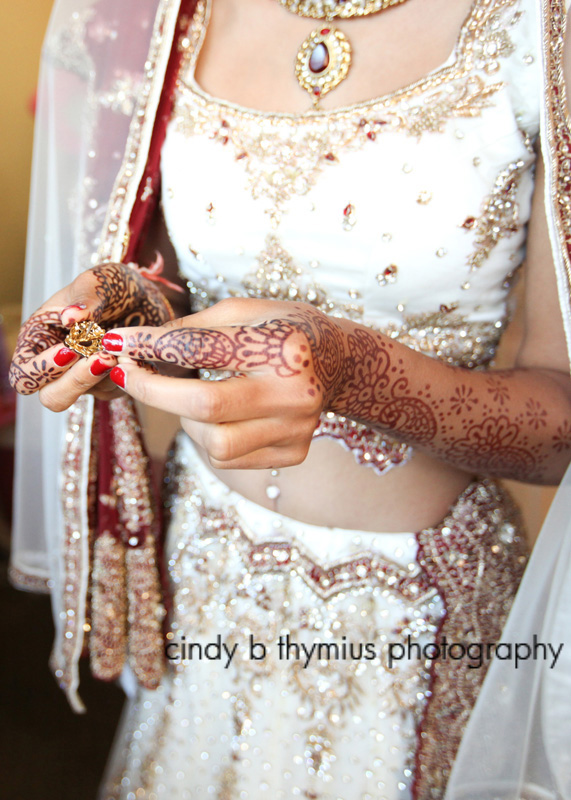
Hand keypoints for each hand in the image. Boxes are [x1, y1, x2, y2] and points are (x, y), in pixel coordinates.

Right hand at [9, 262, 173, 410]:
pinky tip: (133, 354)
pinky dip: (124, 375)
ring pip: (87, 396)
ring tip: (122, 348)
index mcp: (39, 338)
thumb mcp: (98, 281)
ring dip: (106, 375)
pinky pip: (114, 392)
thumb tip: (69, 317)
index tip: (70, 350)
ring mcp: (85, 376)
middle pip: (52, 397)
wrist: (147, 296)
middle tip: (102, 357)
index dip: (43, 369)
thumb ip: (85, 298)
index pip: (24, 374)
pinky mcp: (110, 383)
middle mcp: (58, 363)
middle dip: (76, 381)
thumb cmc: (114, 285)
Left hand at [101, 298, 346, 468]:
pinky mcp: (294, 452)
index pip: (201, 348)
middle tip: (126, 373)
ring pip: (214, 443)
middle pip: (204, 406)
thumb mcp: (246, 310)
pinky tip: (222, 415)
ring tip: (192, 397)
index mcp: (282, 347)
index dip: (150, 347)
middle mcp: (295, 392)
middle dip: (151, 391)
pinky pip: (229, 458)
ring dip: (185, 420)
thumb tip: (142, 347)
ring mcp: (297, 428)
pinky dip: (210, 437)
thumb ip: (196, 328)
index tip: (116, 344)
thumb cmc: (285, 330)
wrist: (339, 362)